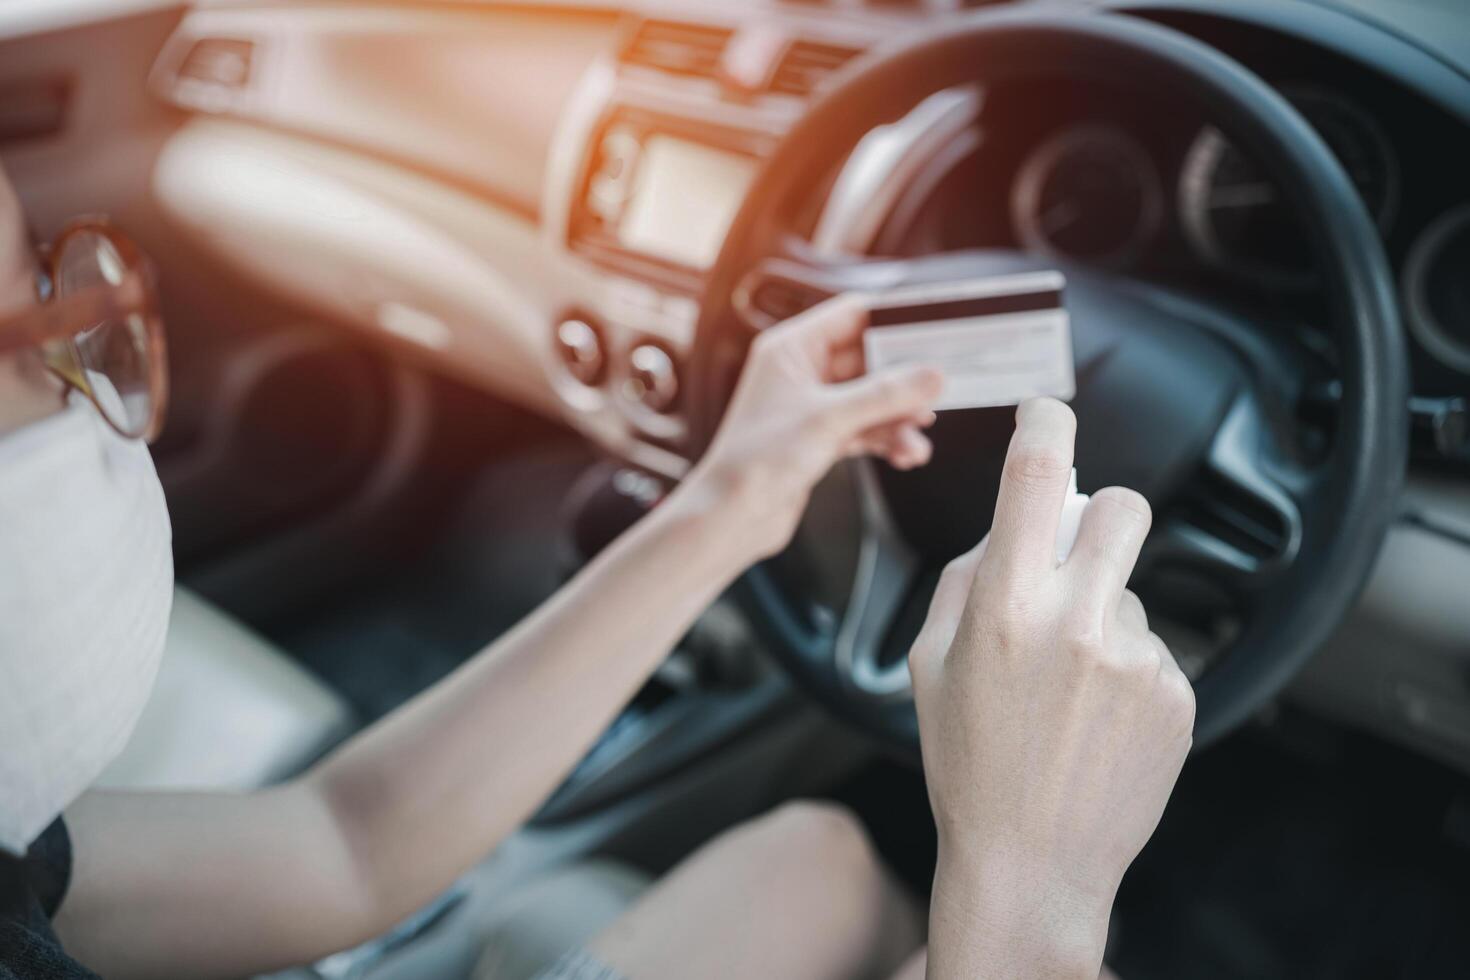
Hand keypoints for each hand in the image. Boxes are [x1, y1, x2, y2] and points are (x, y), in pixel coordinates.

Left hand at [680, 295, 942, 560]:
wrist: (731, 518)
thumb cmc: (756, 461)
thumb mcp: (829, 420)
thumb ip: (885, 395)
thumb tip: (931, 375)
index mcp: (791, 348)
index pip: (853, 315)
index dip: (894, 321)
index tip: (932, 331)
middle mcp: (801, 372)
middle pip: (869, 360)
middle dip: (903, 380)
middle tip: (937, 390)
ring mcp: (811, 407)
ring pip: (871, 399)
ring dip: (898, 418)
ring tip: (917, 439)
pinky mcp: (819, 438)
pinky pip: (865, 428)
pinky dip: (886, 439)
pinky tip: (905, 454)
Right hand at [909, 398, 1194, 977]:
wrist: (1032, 861)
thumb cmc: (968, 765)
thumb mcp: (929, 665)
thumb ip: (967, 581)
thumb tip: (1007, 528)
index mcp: (1005, 607)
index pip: (1037, 478)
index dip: (1045, 426)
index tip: (1047, 413)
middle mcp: (1077, 621)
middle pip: (1122, 508)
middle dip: (1101, 515)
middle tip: (1077, 553)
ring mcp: (1136, 659)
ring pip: (1129, 590)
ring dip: (1101, 614)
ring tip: (1068, 690)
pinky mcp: (1176, 694)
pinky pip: (1152, 647)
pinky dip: (1124, 669)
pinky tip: (1096, 719)